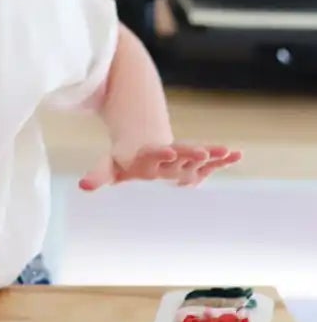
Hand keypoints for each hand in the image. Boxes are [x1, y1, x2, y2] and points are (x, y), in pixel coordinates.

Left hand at [79, 143, 240, 192]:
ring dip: (211, 154)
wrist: (143, 135)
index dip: (159, 153)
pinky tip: (237, 155)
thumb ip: (100, 174)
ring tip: (227, 151)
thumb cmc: (126, 158)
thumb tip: (83, 186)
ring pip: (197, 154)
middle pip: (179, 153)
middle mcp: (167, 155)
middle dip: (188, 153)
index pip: (152, 154)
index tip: (166, 150)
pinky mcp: (194, 157)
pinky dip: (222, 159)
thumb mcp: (112, 165)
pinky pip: (210, 159)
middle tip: (200, 152)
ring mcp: (182, 155)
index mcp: (146, 157)